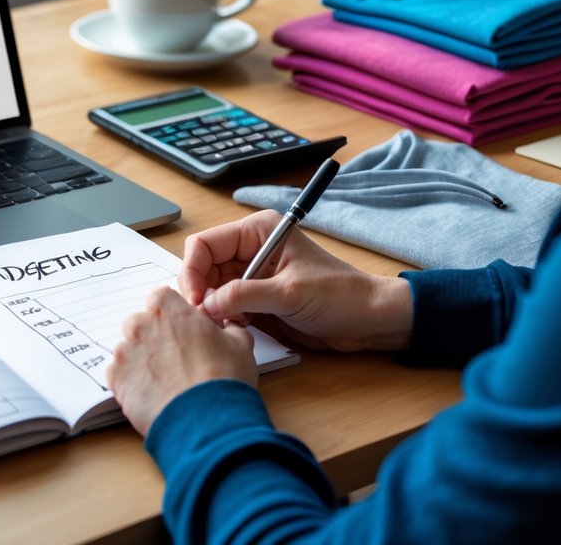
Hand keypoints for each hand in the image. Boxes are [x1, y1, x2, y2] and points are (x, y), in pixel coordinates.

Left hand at [106, 286, 256, 437]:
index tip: (181, 330)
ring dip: (142, 361)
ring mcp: (125, 352)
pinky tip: (153, 394)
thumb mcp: (240, 344)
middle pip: (140, 323)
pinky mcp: (115, 379)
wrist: (207, 421)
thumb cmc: (224, 379)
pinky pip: (119, 375)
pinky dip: (131, 382)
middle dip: (153, 336)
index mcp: (168, 308)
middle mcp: (141, 325)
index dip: (172, 315)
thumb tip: (226, 328)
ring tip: (166, 382)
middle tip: (175, 359)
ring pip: (128, 350)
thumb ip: (227, 328)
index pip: (161, 298)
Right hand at [180, 210, 412, 352]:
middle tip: (203, 318)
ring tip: (220, 325)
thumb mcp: (290, 293)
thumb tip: (206, 305)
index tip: (195, 299)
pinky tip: (235, 328)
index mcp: (257, 232)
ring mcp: (251, 276)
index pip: (205, 244)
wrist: (368, 321)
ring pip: (210, 290)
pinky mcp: (255, 299)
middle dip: (200, 292)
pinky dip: (223, 319)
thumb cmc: (340, 295)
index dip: (192, 271)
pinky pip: (225, 307)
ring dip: (211, 308)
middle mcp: (249, 250)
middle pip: (202, 268)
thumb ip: (244, 295)